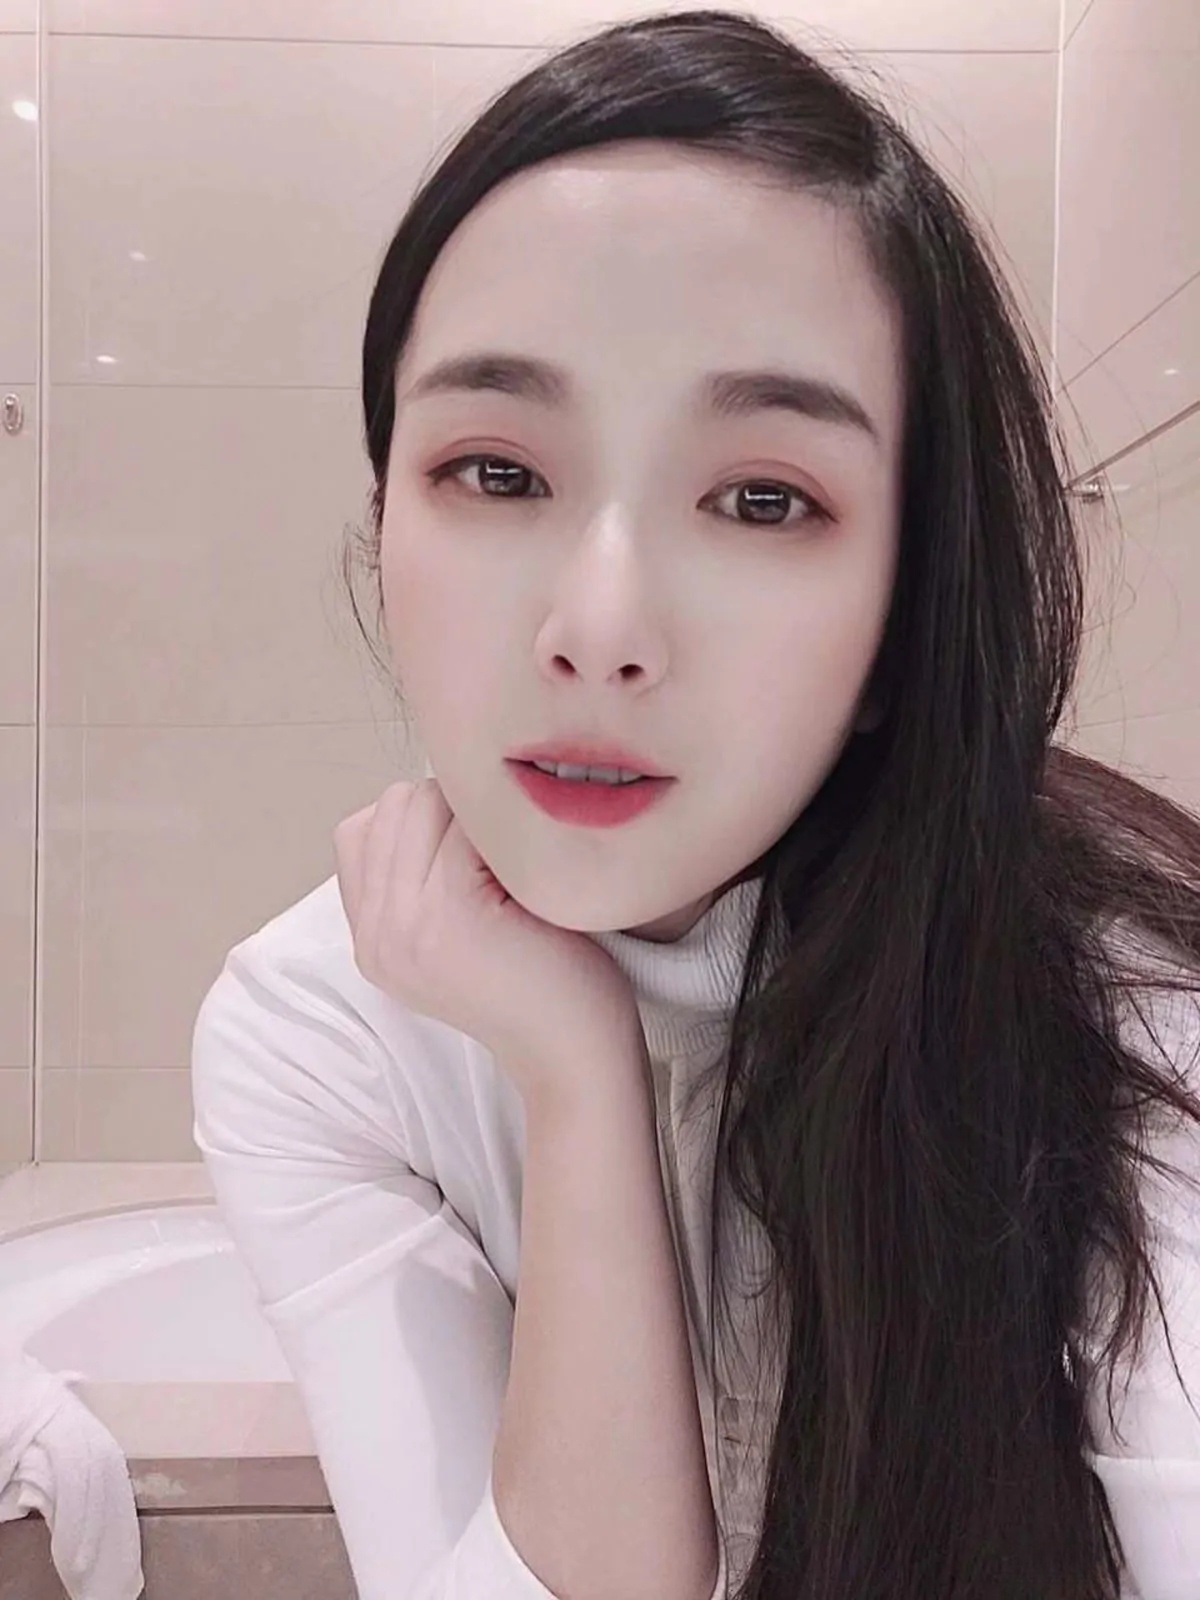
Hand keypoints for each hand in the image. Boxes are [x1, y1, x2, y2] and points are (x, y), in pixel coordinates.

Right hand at [333, 777, 643, 1110]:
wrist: (576, 1057)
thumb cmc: (544, 981)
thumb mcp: (463, 928)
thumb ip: (426, 874)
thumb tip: (437, 785)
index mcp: (370, 937)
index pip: (367, 824)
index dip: (432, 822)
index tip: (484, 863)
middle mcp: (371, 934)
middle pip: (395, 802)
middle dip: (457, 811)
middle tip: (511, 865)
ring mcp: (400, 925)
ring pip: (425, 801)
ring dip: (482, 819)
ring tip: (519, 874)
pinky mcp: (445, 914)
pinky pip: (466, 826)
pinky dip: (508, 836)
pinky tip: (535, 882)